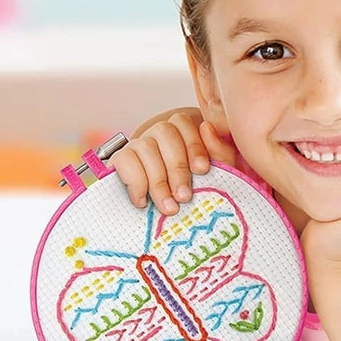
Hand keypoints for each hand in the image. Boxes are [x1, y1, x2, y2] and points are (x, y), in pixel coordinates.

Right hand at [109, 108, 238, 214]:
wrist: (170, 218)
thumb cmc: (199, 191)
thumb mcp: (217, 173)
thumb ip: (219, 153)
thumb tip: (206, 128)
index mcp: (183, 132)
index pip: (183, 122)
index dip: (193, 145)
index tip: (202, 170)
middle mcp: (158, 134)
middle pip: (164, 132)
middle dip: (177, 167)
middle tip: (184, 196)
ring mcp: (138, 145)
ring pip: (144, 146)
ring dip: (158, 180)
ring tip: (168, 207)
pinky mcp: (121, 161)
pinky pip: (123, 159)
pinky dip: (135, 181)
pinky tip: (143, 200)